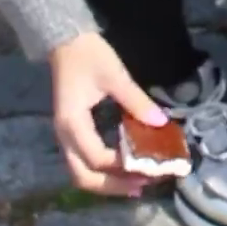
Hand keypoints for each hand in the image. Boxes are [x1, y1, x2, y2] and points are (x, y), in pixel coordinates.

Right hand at [47, 30, 169, 197]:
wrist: (66, 39)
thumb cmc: (89, 55)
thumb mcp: (115, 75)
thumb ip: (136, 101)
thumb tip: (161, 123)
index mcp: (72, 123)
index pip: (96, 157)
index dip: (122, 166)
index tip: (150, 166)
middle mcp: (64, 135)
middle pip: (82, 177)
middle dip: (112, 186)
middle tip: (142, 185)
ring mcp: (66, 135)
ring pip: (81, 173)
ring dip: (107, 183)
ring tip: (136, 184)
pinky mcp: (72, 132)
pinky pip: (84, 162)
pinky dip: (103, 172)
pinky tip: (123, 170)